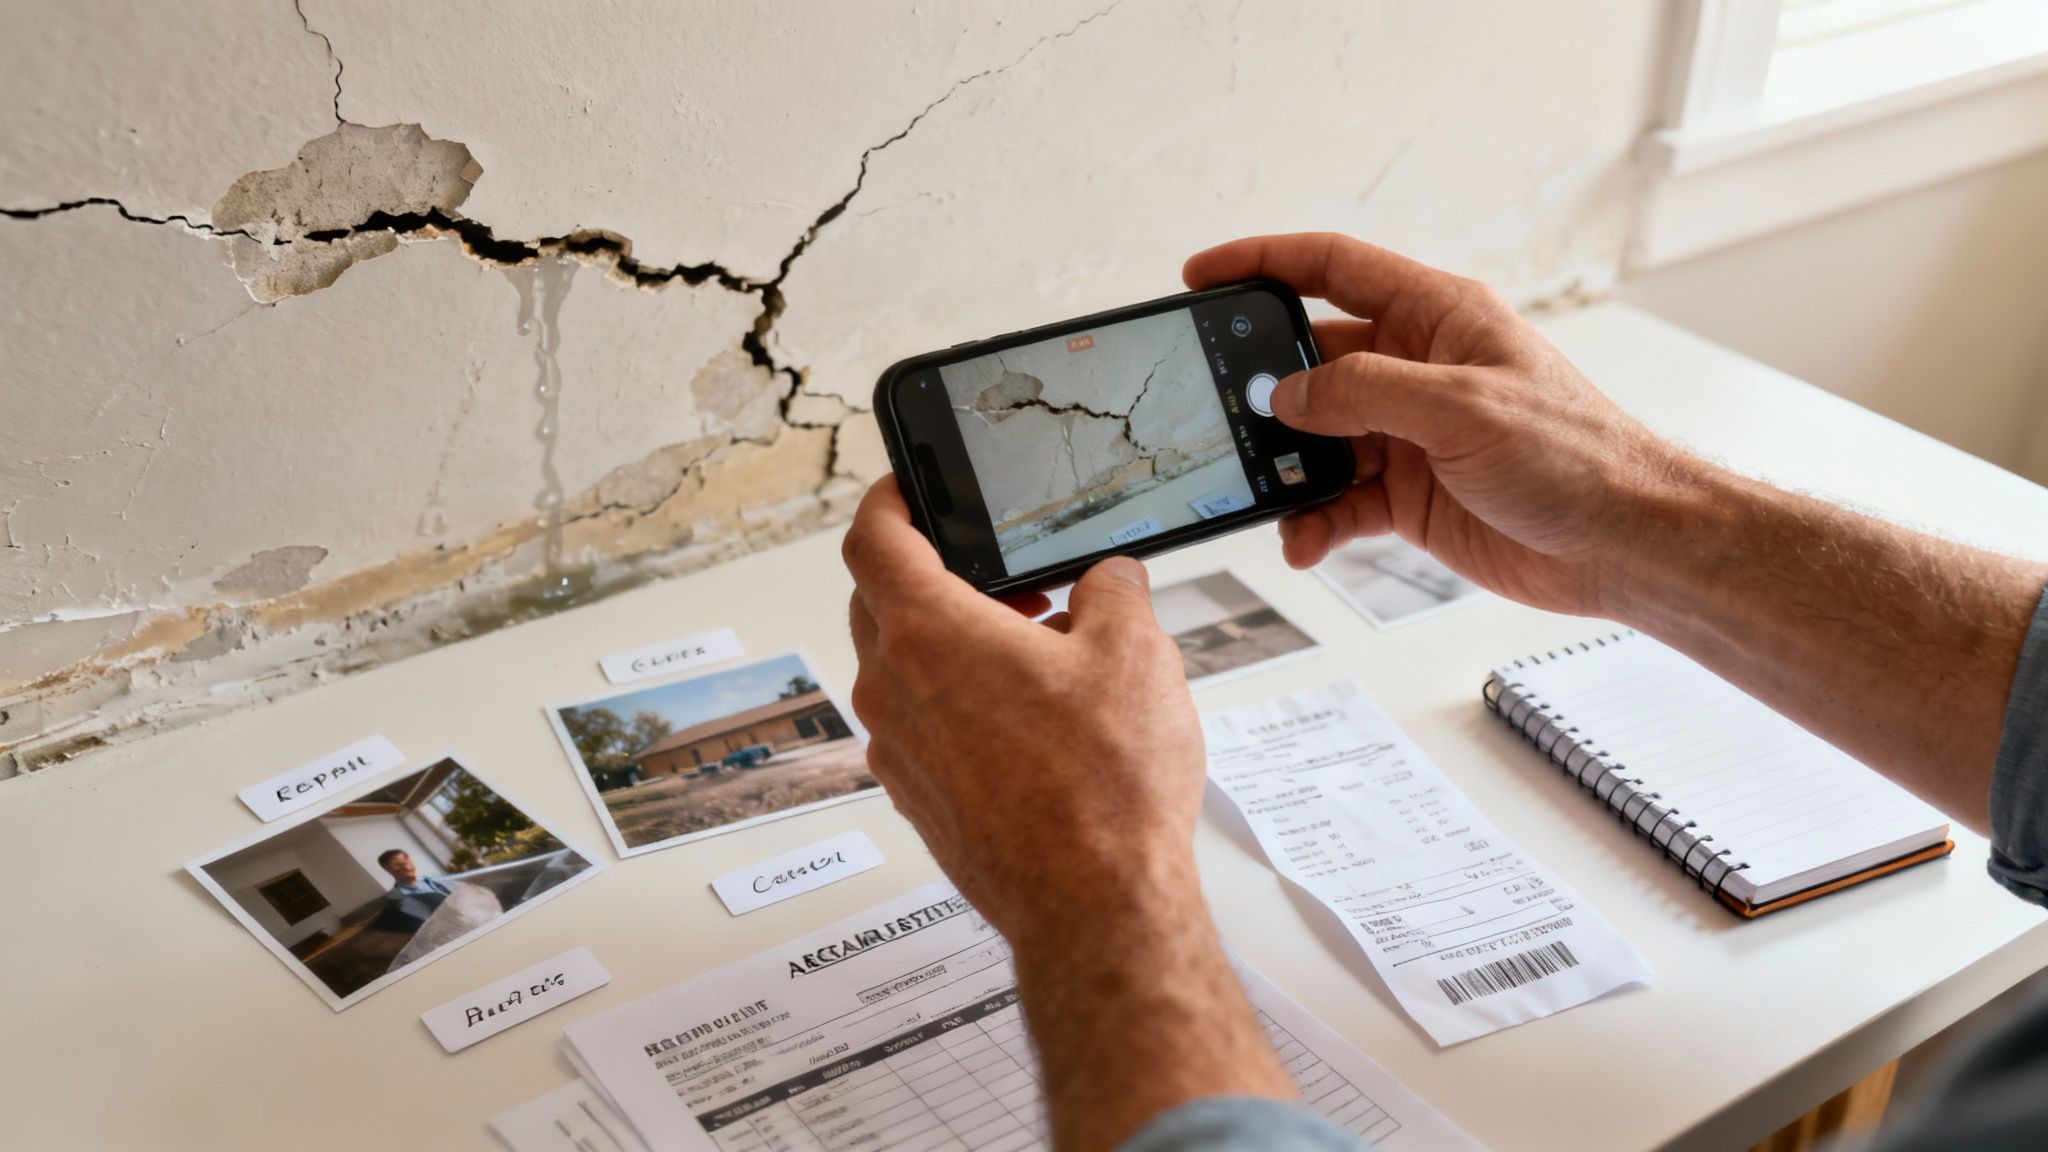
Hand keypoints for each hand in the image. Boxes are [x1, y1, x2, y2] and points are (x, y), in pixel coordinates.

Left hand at [841, 479, 1206, 938]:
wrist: (1094, 908)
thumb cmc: (1104, 789)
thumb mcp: (1136, 653)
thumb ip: (1114, 592)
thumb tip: (1108, 581)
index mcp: (929, 634)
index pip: (872, 539)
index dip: (886, 500)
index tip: (906, 489)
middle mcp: (894, 691)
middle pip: (881, 604)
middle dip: (936, 577)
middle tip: (1004, 580)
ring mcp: (899, 753)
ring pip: (904, 670)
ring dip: (955, 646)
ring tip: (1037, 653)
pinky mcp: (920, 801)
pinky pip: (922, 727)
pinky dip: (959, 704)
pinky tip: (1032, 721)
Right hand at [1184, 232, 1685, 617]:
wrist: (1622, 544)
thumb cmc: (1575, 457)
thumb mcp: (1460, 408)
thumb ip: (1365, 392)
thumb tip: (1288, 393)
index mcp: (1436, 316)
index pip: (1333, 269)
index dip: (1263, 263)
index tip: (1203, 277)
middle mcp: (1417, 368)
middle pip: (1312, 361)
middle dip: (1263, 389)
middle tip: (1217, 414)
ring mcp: (1408, 433)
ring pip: (1316, 439)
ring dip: (1286, 468)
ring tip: (1263, 492)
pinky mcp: (1408, 493)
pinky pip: (1337, 499)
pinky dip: (1313, 519)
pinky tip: (1304, 540)